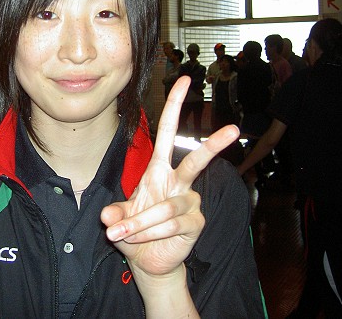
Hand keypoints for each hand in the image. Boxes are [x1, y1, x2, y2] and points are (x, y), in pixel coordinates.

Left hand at [101, 76, 238, 280]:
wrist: (148, 260)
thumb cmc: (135, 230)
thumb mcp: (119, 217)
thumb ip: (114, 213)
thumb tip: (107, 217)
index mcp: (159, 170)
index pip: (167, 132)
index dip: (174, 106)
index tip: (185, 80)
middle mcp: (179, 182)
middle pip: (196, 160)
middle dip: (213, 145)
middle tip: (233, 129)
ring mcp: (190, 202)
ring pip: (166, 207)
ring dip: (139, 222)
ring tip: (123, 234)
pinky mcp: (196, 223)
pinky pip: (170, 225)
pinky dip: (148, 233)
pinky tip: (140, 239)